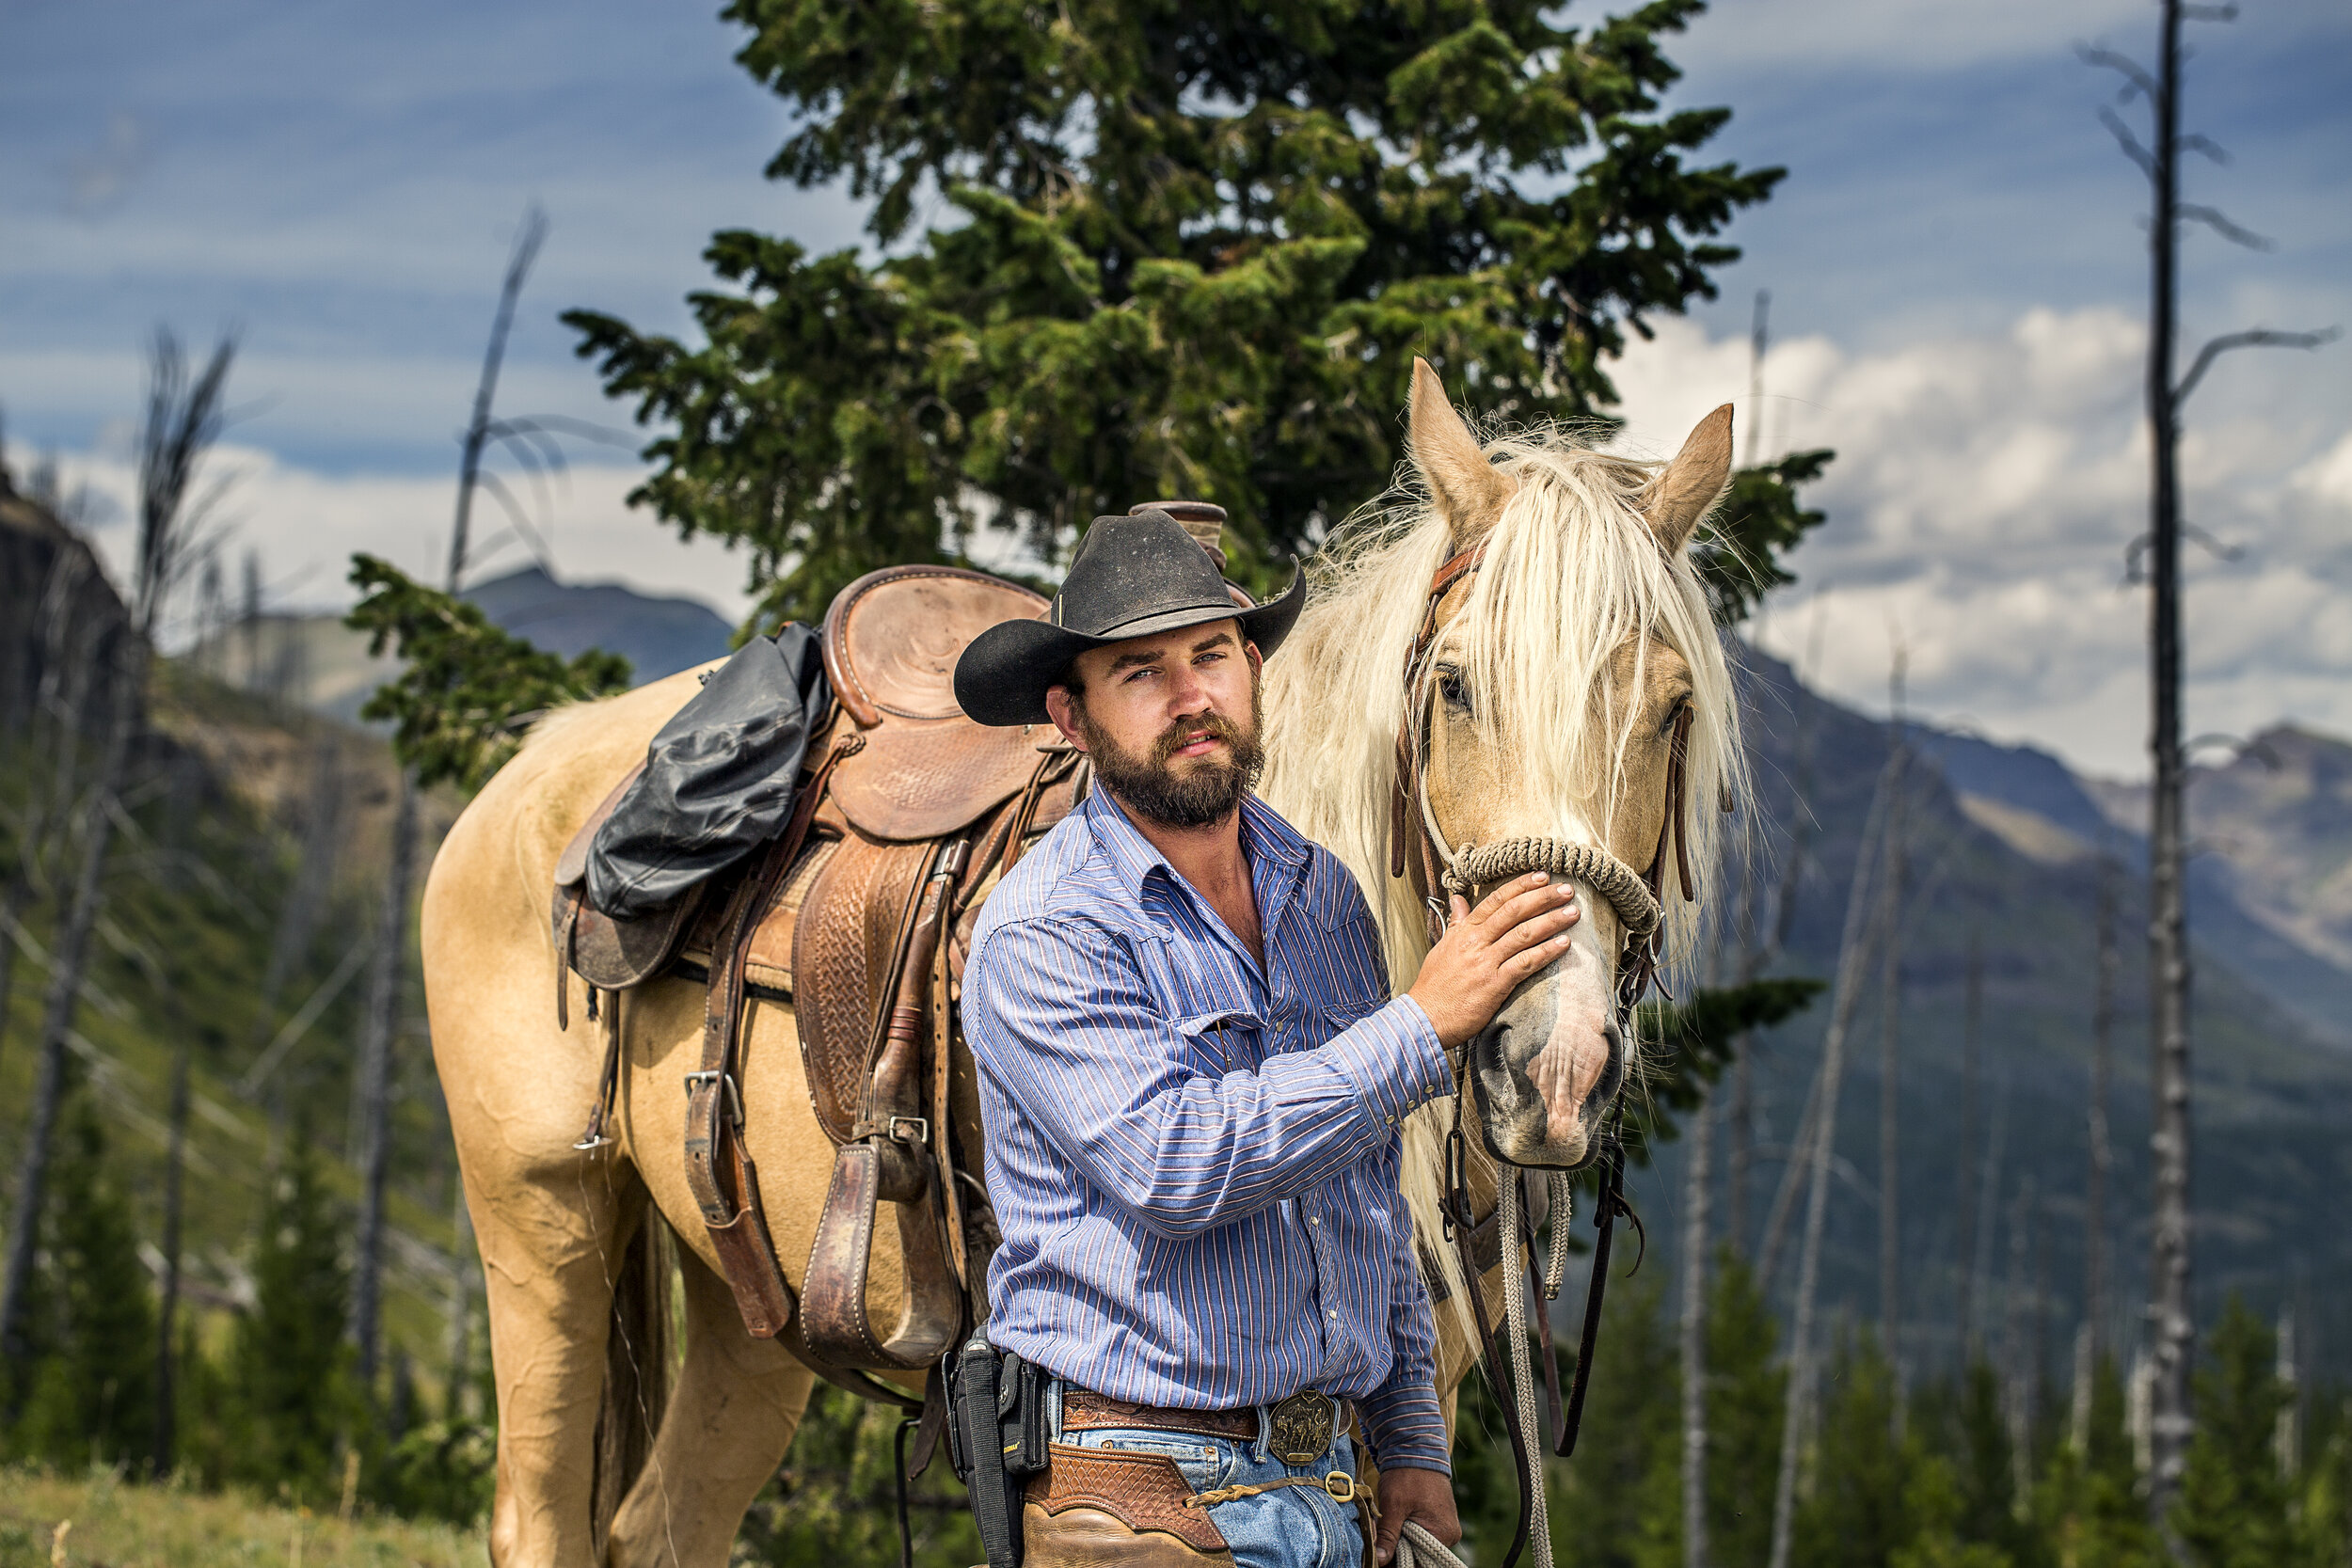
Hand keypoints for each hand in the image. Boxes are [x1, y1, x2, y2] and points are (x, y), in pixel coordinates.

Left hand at [1374, 1465, 1461, 1564]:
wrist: (1416, 1448)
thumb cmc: (1407, 1475)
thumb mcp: (1393, 1506)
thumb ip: (1388, 1536)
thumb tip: (1379, 1561)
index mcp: (1443, 1533)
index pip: (1419, 1563)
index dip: (1397, 1562)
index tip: (1380, 1558)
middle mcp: (1450, 1534)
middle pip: (1420, 1556)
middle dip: (1398, 1551)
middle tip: (1380, 1541)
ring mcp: (1446, 1526)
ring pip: (1419, 1545)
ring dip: (1402, 1542)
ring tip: (1388, 1529)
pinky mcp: (1439, 1519)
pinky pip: (1423, 1534)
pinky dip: (1407, 1532)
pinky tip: (1396, 1524)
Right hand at [1405, 873, 1579, 1048]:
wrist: (1424, 1017)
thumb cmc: (1434, 986)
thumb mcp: (1442, 947)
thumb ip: (1456, 923)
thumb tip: (1459, 899)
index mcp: (1464, 931)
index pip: (1496, 900)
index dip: (1521, 886)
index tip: (1542, 876)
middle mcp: (1476, 942)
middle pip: (1514, 912)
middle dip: (1543, 898)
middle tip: (1566, 889)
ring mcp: (1486, 962)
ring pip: (1524, 934)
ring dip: (1551, 921)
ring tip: (1572, 913)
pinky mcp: (1495, 984)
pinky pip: (1525, 963)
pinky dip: (1546, 952)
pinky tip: (1564, 944)